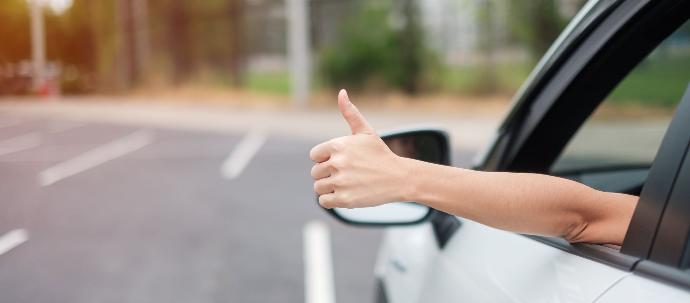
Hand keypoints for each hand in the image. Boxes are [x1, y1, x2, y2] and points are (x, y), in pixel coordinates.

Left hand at [310, 89, 410, 208]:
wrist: (399, 178)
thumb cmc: (380, 154)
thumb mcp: (365, 132)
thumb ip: (350, 113)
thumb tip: (341, 92)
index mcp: (338, 145)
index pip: (314, 155)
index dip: (325, 159)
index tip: (340, 162)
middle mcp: (338, 163)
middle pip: (315, 173)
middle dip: (327, 174)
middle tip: (346, 175)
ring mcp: (341, 182)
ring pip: (318, 188)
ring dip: (329, 188)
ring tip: (347, 184)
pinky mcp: (345, 199)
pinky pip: (324, 202)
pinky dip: (331, 200)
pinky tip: (345, 194)